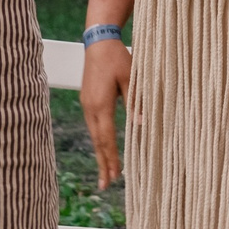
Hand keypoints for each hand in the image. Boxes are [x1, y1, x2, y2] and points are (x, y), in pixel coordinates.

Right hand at [78, 36, 129, 187]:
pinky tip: (103, 148)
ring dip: (100, 154)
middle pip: (97, 141)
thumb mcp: (131, 78)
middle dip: (103, 163)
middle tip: (106, 185)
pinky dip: (99, 140)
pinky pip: (93, 126)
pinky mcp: (88, 101)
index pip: (107, 137)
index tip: (116, 175)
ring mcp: (87, 105)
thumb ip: (136, 102)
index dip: (112, 158)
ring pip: (94, 135)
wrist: (98, 42)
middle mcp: (90, 108)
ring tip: (106, 172)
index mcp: (101, 105)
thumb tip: (142, 125)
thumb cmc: (117, 58)